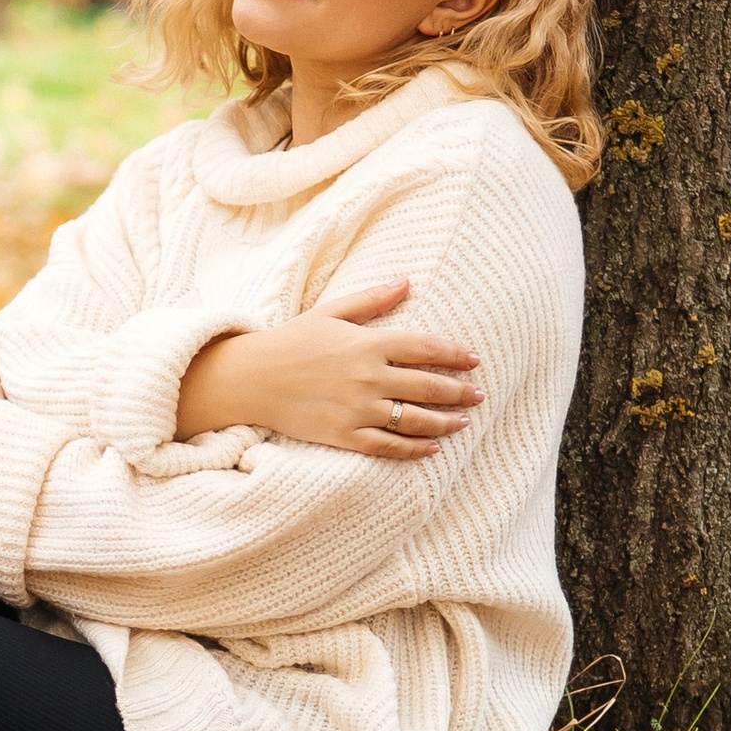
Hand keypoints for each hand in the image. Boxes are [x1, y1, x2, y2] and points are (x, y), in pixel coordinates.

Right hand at [177, 281, 483, 458]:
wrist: (250, 378)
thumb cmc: (290, 341)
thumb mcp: (330, 312)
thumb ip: (371, 300)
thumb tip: (406, 281)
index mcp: (367, 343)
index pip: (424, 347)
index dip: (454, 353)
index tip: (474, 359)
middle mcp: (367, 377)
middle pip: (427, 385)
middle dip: (459, 391)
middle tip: (479, 394)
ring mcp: (357, 409)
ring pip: (414, 419)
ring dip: (445, 421)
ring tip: (463, 421)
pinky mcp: (344, 435)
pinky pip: (388, 445)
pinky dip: (414, 449)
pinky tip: (432, 449)